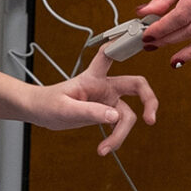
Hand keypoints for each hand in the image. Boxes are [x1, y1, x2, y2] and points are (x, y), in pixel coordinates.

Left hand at [15, 49, 157, 155]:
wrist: (40, 112)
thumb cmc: (48, 103)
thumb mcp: (65, 109)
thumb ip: (90, 111)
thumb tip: (114, 116)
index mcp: (93, 78)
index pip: (109, 56)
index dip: (122, 46)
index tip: (137, 42)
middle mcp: (104, 86)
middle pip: (136, 85)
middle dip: (149, 100)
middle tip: (150, 119)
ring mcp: (107, 100)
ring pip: (127, 115)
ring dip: (121, 134)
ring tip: (105, 149)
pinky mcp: (105, 113)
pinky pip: (119, 125)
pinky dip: (115, 138)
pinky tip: (105, 148)